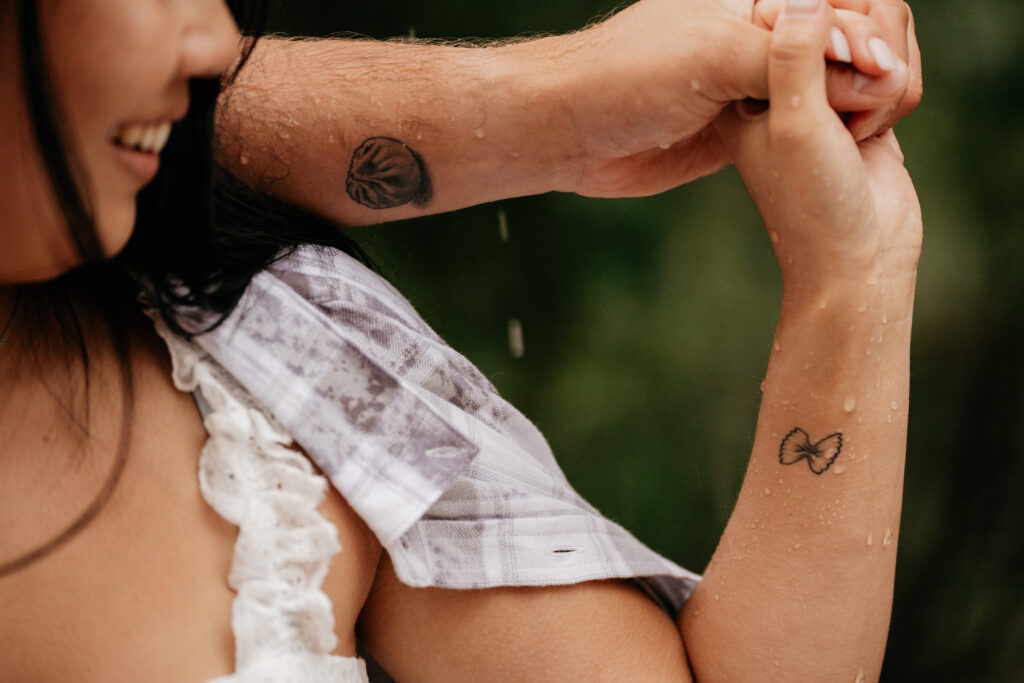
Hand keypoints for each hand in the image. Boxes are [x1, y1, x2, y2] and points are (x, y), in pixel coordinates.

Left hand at [544, 0, 918, 197]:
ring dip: (857, 100)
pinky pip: (807, 116)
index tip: (879, 72)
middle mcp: (760, 29)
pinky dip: (835, 126)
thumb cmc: (630, 78)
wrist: (574, 135)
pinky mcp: (747, 120)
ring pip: (830, 80)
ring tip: (865, 127)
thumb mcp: (716, 56)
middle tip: (875, 105)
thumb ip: (793, 61)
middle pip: (843, 37)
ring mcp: (754, 77)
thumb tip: (871, 71)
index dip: (865, 33)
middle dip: (868, 66)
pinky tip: (854, 141)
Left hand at [714, 0, 921, 303]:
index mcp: (743, 74)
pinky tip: (874, 137)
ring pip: (877, 36)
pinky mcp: (860, 99)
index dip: (833, 32)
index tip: (836, 82)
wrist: (854, 260)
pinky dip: (896, 95)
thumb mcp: (793, 123)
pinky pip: (894, 63)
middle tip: (850, 118)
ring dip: (883, 82)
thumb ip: (796, 55)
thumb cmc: (810, 202)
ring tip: (861, 132)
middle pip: (845, 14)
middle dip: (864, 60)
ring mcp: (821, 87)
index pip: (797, 7)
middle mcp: (779, 76)